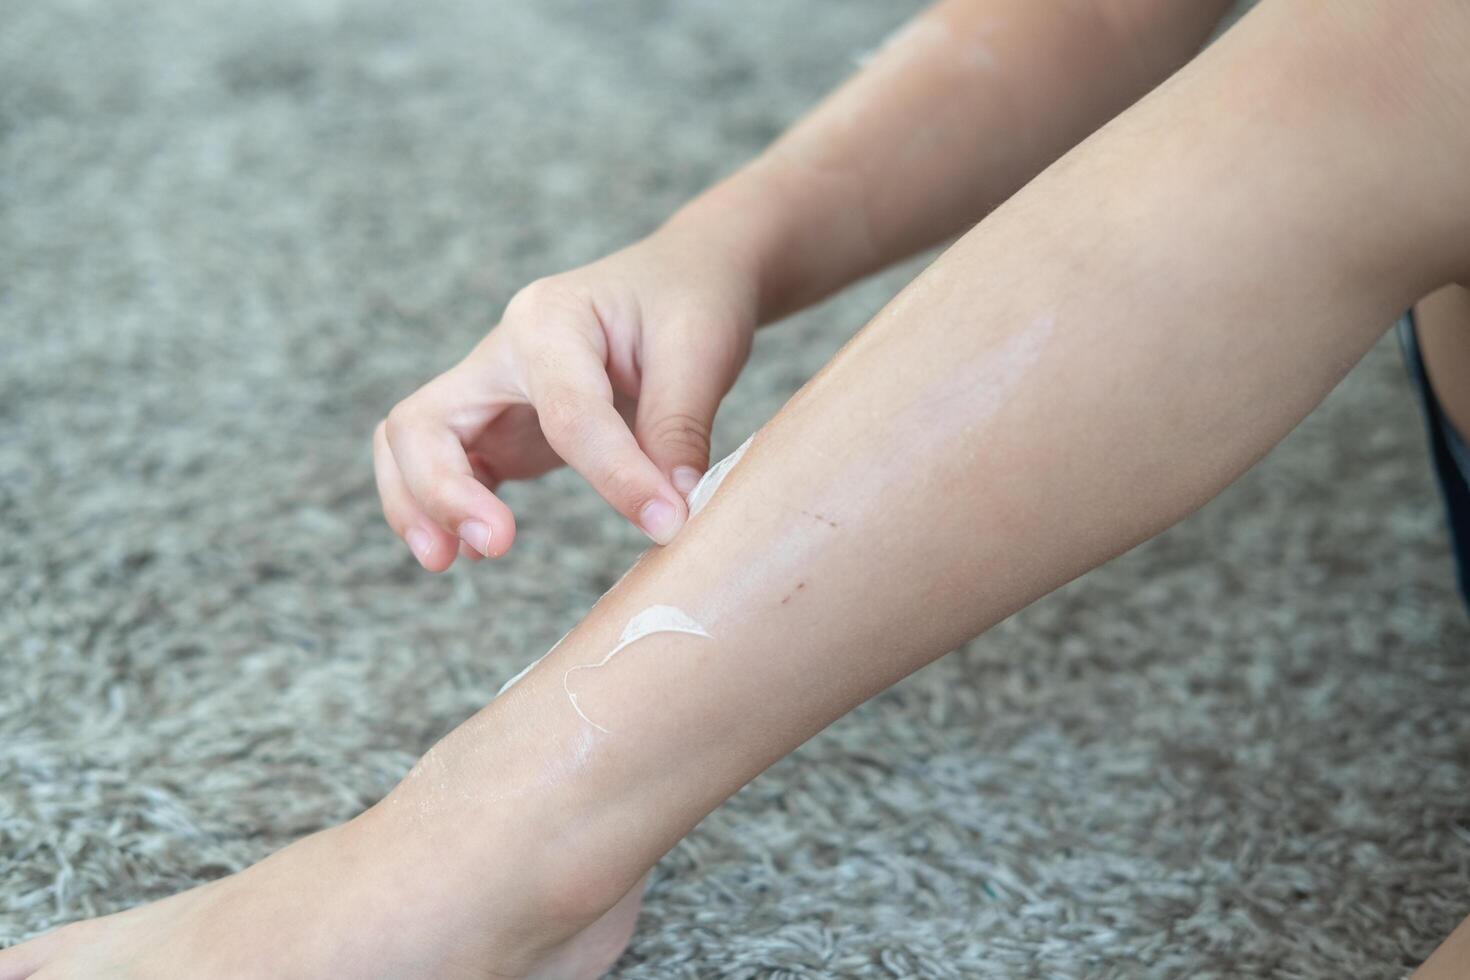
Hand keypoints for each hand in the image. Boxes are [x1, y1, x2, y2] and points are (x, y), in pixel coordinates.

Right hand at [374, 220, 758, 569]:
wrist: (682, 278)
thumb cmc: (689, 301)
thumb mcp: (702, 350)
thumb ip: (680, 428)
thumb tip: (674, 510)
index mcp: (551, 318)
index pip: (567, 412)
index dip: (615, 475)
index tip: (667, 522)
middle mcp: (503, 352)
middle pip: (423, 423)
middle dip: (442, 491)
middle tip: (496, 546)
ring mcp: (492, 392)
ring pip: (409, 446)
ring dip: (418, 505)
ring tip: (448, 560)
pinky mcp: (498, 428)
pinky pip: (443, 467)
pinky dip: (442, 509)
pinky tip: (471, 550)